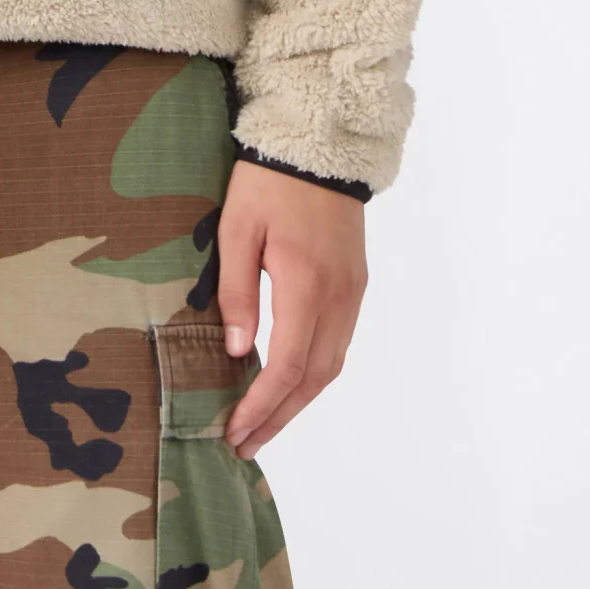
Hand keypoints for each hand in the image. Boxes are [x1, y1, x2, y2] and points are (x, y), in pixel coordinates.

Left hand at [218, 159, 366, 462]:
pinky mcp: (356, 284)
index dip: (261, 405)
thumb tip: (236, 352)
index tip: (234, 430)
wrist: (319, 143)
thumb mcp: (237, 228)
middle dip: (279, 417)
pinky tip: (289, 383)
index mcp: (306, 282)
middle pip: (314, 378)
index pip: (287, 366)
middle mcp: (338, 296)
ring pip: (331, 366)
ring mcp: (352, 292)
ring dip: (298, 401)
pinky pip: (338, 343)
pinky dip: (314, 373)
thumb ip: (236, 292)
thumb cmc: (268, 181)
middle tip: (244, 444)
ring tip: (263, 424)